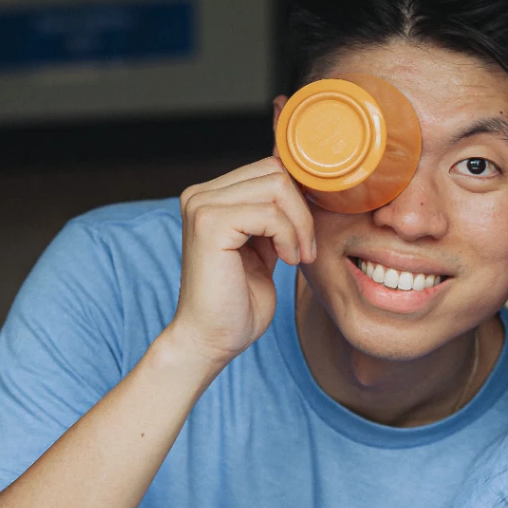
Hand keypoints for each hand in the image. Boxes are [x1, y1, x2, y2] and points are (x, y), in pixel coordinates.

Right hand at [166, 158, 316, 372]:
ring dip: (299, 225)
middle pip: (276, 171)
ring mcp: (201, 206)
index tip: (307, 233)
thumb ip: (275, 215)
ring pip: (277, 187)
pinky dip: (288, 237)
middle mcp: (200, 194)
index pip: (270, 167)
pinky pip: (270, 213)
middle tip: (305, 249)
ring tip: (296, 256)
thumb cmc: (238, 302)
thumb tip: (304, 183)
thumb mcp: (264, 246)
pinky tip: (286, 260)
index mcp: (211, 196)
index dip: (300, 197)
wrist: (211, 339)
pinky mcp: (209, 225)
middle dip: (303, 210)